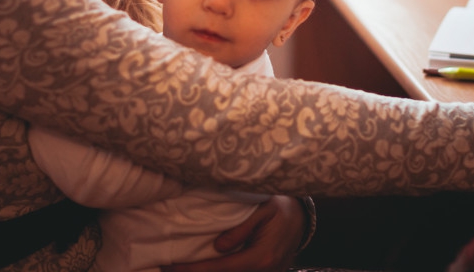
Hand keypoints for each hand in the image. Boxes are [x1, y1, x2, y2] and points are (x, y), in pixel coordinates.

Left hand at [161, 194, 303, 271]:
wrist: (304, 217)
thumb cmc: (282, 207)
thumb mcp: (263, 209)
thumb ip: (241, 229)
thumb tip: (218, 247)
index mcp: (261, 257)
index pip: (221, 267)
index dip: (195, 269)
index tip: (171, 267)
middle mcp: (264, 271)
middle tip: (169, 270)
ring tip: (183, 268)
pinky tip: (208, 267)